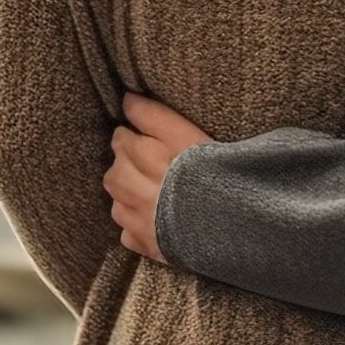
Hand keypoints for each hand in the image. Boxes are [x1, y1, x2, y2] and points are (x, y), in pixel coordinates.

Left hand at [106, 92, 211, 263]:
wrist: (230, 222)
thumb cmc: (214, 171)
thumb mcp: (187, 133)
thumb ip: (155, 116)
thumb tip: (127, 100)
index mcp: (147, 156)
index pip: (121, 138)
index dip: (132, 135)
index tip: (144, 137)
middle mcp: (136, 187)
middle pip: (114, 172)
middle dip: (125, 165)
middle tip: (148, 164)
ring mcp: (139, 219)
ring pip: (117, 203)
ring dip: (127, 196)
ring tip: (150, 193)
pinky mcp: (147, 244)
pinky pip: (128, 235)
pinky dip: (135, 227)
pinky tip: (153, 221)